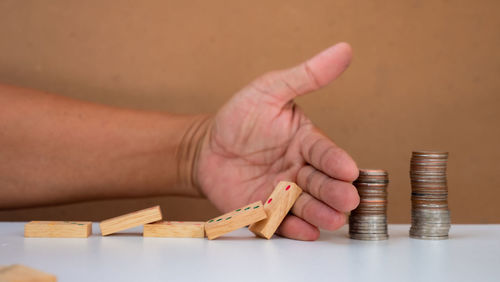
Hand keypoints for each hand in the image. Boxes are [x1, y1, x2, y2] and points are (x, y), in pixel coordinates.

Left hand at [195, 43, 358, 240]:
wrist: (207, 147)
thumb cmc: (241, 117)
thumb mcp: (270, 90)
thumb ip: (306, 76)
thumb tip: (344, 49)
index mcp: (306, 142)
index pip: (326, 152)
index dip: (337, 161)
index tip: (348, 169)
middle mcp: (300, 170)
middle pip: (322, 182)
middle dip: (335, 191)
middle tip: (346, 199)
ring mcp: (284, 193)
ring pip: (307, 205)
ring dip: (321, 213)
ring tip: (331, 218)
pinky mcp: (265, 211)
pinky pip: (282, 221)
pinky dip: (293, 227)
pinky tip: (305, 232)